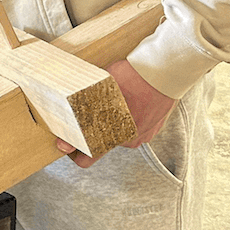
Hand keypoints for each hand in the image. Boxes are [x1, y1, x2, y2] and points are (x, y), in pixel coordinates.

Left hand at [57, 57, 175, 167]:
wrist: (164, 70)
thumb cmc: (131, 77)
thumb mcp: (98, 90)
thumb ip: (81, 111)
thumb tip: (64, 131)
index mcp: (113, 136)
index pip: (87, 159)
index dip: (74, 152)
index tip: (67, 139)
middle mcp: (129, 140)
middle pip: (103, 142)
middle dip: (93, 130)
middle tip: (87, 111)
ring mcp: (144, 134)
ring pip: (120, 132)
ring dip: (113, 121)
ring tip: (111, 100)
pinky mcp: (154, 126)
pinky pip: (135, 125)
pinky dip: (129, 116)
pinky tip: (128, 100)